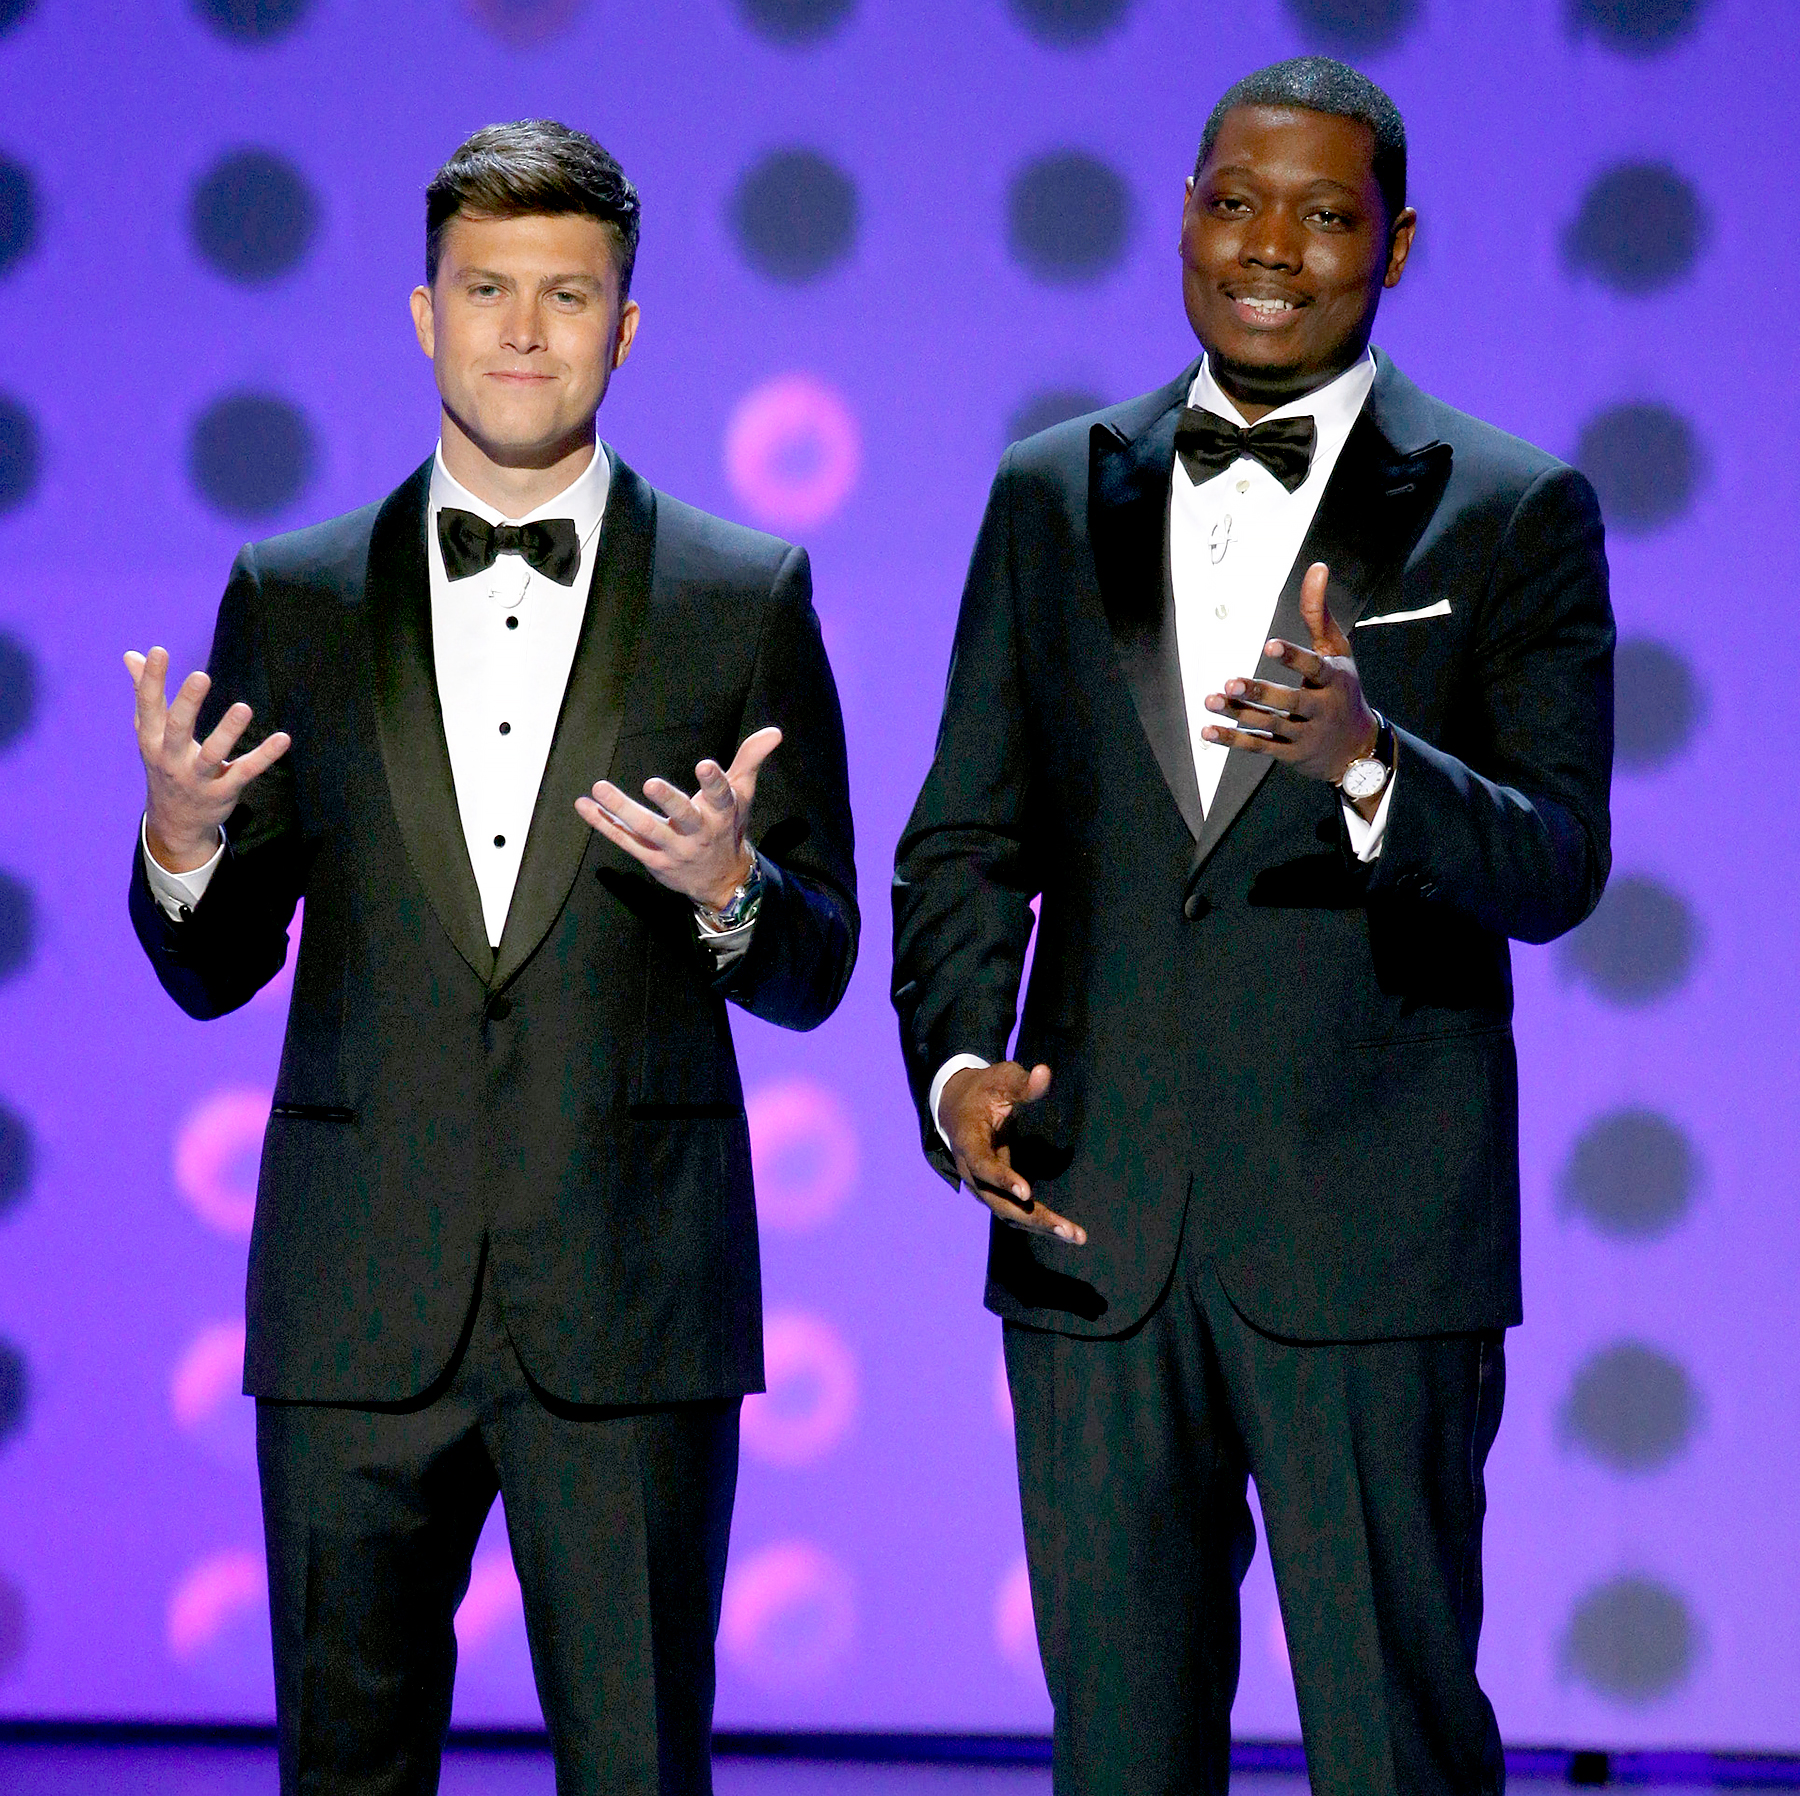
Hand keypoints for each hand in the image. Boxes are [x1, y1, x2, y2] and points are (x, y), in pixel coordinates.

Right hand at [125, 647, 291, 871]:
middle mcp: (171, 758)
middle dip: (187, 703)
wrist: (174, 822)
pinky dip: (265, 756)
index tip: (158, 651)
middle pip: (177, 728)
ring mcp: (197, 777)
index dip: (150, 680)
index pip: (148, 706)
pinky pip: (245, 772)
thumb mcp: (149, 733)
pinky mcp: (223, 791)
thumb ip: (145, 693)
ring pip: (212, 754)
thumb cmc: (165, 764)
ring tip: (243, 707)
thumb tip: (132, 655)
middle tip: (201, 675)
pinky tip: (283, 738)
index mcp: (151, 740)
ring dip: (228, 731)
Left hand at [576, 726, 781, 908]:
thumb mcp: (743, 794)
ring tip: (599, 788)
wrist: (721, 880)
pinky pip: (626, 841)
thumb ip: (751, 760)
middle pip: (683, 817)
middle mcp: (698, 833)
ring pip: (646, 829)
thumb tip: (774, 732)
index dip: (714, 782)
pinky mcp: (653, 860)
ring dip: (621, 809)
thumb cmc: (729, 827)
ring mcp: (673, 849)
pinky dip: (604, 824)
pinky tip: (584, 806)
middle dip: (669, 801)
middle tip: (651, 783)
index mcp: (721, 814)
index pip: (721, 796)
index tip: (706, 765)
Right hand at [939, 1062, 1085, 1245]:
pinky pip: (1015, 1212)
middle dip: (1032, 1217)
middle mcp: (971, 1170)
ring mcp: (982, 1185)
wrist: (958, 1105)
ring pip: (1008, 1213)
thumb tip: (1045, 1073)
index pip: (982, 1165)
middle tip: (1066, 1229)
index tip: (1027, 1192)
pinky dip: (1038, 1222)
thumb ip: (1023, 1083)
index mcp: (968, 1141)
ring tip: (1075, 1236)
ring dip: (1040, 1226)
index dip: (1002, 1178)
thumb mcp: (1001, 1079)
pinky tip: (1066, 1230)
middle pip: (998, 1202)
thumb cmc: (984, 1089)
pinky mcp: (995, 1190)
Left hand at [1200, 562, 1380, 809]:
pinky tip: (1208, 730)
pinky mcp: (1288, 753)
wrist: (1356, 748)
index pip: (1314, 668)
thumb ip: (1319, 614)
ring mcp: (1304, 735)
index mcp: (1334, 680)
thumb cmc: (1342, 689)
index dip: (1293, 658)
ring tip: (1210, 700)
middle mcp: (1321, 709)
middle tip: (1230, 682)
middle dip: (1260, 693)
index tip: (1268, 644)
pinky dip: (1232, 739)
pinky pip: (1258, 747)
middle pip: (1289, 702)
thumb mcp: (1338, 652)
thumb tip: (1317, 567)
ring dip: (1238, 714)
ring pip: (1268, 725)